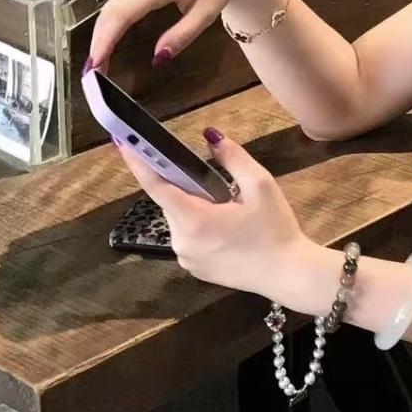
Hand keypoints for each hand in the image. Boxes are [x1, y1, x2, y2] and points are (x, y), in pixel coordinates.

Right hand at [88, 0, 262, 69]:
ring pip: (110, 7)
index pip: (121, 14)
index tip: (94, 67)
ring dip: (101, 35)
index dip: (104, 41)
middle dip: (98, 44)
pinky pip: (117, 1)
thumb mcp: (209, 9)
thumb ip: (183, 34)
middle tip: (93, 76)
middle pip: (110, 13)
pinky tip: (108, 40)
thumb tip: (158, 59)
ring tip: (98, 64)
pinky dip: (109, 23)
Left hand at [115, 128, 312, 301]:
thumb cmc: (276, 229)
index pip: (156, 186)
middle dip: (188, 188)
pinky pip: (188, 238)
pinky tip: (228, 229)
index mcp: (195, 220)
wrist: (288, 274)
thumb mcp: (261, 186)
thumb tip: (210, 137)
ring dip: (196, 208)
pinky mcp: (194, 269)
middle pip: (172, 202)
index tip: (123, 142)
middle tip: (218, 183)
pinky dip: (200, 226)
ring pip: (181, 220)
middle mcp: (182, 242)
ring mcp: (186, 259)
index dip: (138, 162)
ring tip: (231, 210)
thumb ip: (233, 158)